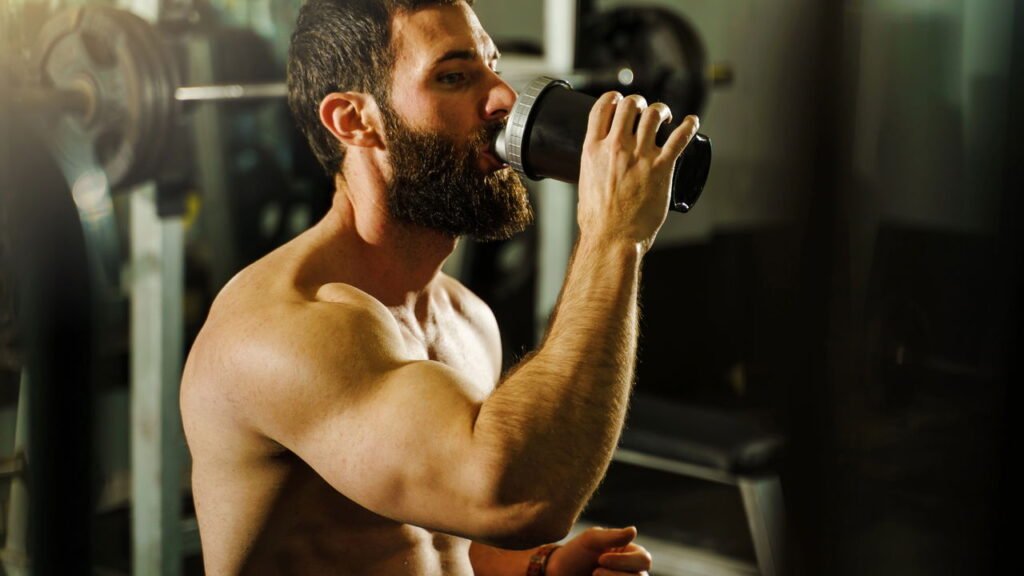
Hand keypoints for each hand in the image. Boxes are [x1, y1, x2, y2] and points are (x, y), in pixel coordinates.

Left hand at [545, 526, 651, 575]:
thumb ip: (613, 536)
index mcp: (631, 554)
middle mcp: (633, 571)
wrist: (558, 574)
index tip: (600, 559)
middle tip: (594, 571)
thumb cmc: (575, 554)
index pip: (644, 560)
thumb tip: (634, 530)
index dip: (625, 561)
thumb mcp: (591, 540)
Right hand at [577, 91, 698, 252]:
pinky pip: (680, 138)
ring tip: (665, 116)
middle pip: (630, 105)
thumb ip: (593, 167)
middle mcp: (616, 147)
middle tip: (644, 110)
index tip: (619, 101)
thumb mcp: (584, 183)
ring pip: (654, 115)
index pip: (603, 107)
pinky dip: (689, 125)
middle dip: (639, 103)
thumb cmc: (597, 220)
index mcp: (593, 150)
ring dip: (661, 110)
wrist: (612, 237)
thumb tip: (599, 165)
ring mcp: (640, 156)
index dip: (613, 98)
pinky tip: (691, 122)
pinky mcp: (661, 168)